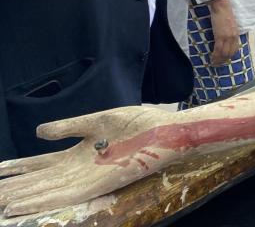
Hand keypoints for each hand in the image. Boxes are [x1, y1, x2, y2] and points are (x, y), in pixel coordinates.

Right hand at [0, 106, 174, 215]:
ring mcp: (88, 177)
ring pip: (47, 192)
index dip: (19, 169)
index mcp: (78, 153)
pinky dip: (42, 202)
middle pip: (40, 181)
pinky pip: (66, 196)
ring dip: (23, 199)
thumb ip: (68, 127)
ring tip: (1, 206)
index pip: (41, 164)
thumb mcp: (97, 121)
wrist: (166, 129)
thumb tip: (38, 132)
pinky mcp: (100, 184)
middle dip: (15, 189)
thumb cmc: (139, 123)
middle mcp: (79, 169)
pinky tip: (22, 207)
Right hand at [207, 0, 239, 65]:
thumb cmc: (224, 15)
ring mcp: (227, 37)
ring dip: (218, 60)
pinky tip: (212, 58)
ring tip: (214, 63)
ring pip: (224, 53)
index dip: (229, 56)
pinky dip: (215, 55)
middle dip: (223, 60)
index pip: (234, 49)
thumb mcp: (230, 26)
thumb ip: (230, 34)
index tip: (224, 60)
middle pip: (229, 53)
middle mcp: (233, 37)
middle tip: (217, 64)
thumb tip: (225, 41)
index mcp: (236, 35)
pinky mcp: (220, 36)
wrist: (222, 7)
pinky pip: (218, 49)